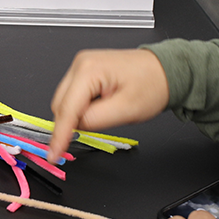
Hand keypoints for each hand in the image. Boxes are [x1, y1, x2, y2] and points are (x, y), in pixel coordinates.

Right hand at [48, 48, 169, 159]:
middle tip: (93, 132)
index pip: (66, 109)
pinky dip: (80, 108)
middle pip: (60, 105)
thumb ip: (95, 120)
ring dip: (76, 116)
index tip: (54, 154)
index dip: (60, 135)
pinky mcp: (85, 71)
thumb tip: (75, 128)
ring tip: (106, 113)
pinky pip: (72, 96)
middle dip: (69, 124)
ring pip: (64, 101)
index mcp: (89, 70)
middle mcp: (81, 64)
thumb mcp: (127, 110)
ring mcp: (81, 66)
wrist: (163, 70)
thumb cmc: (152, 85)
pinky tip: (100, 108)